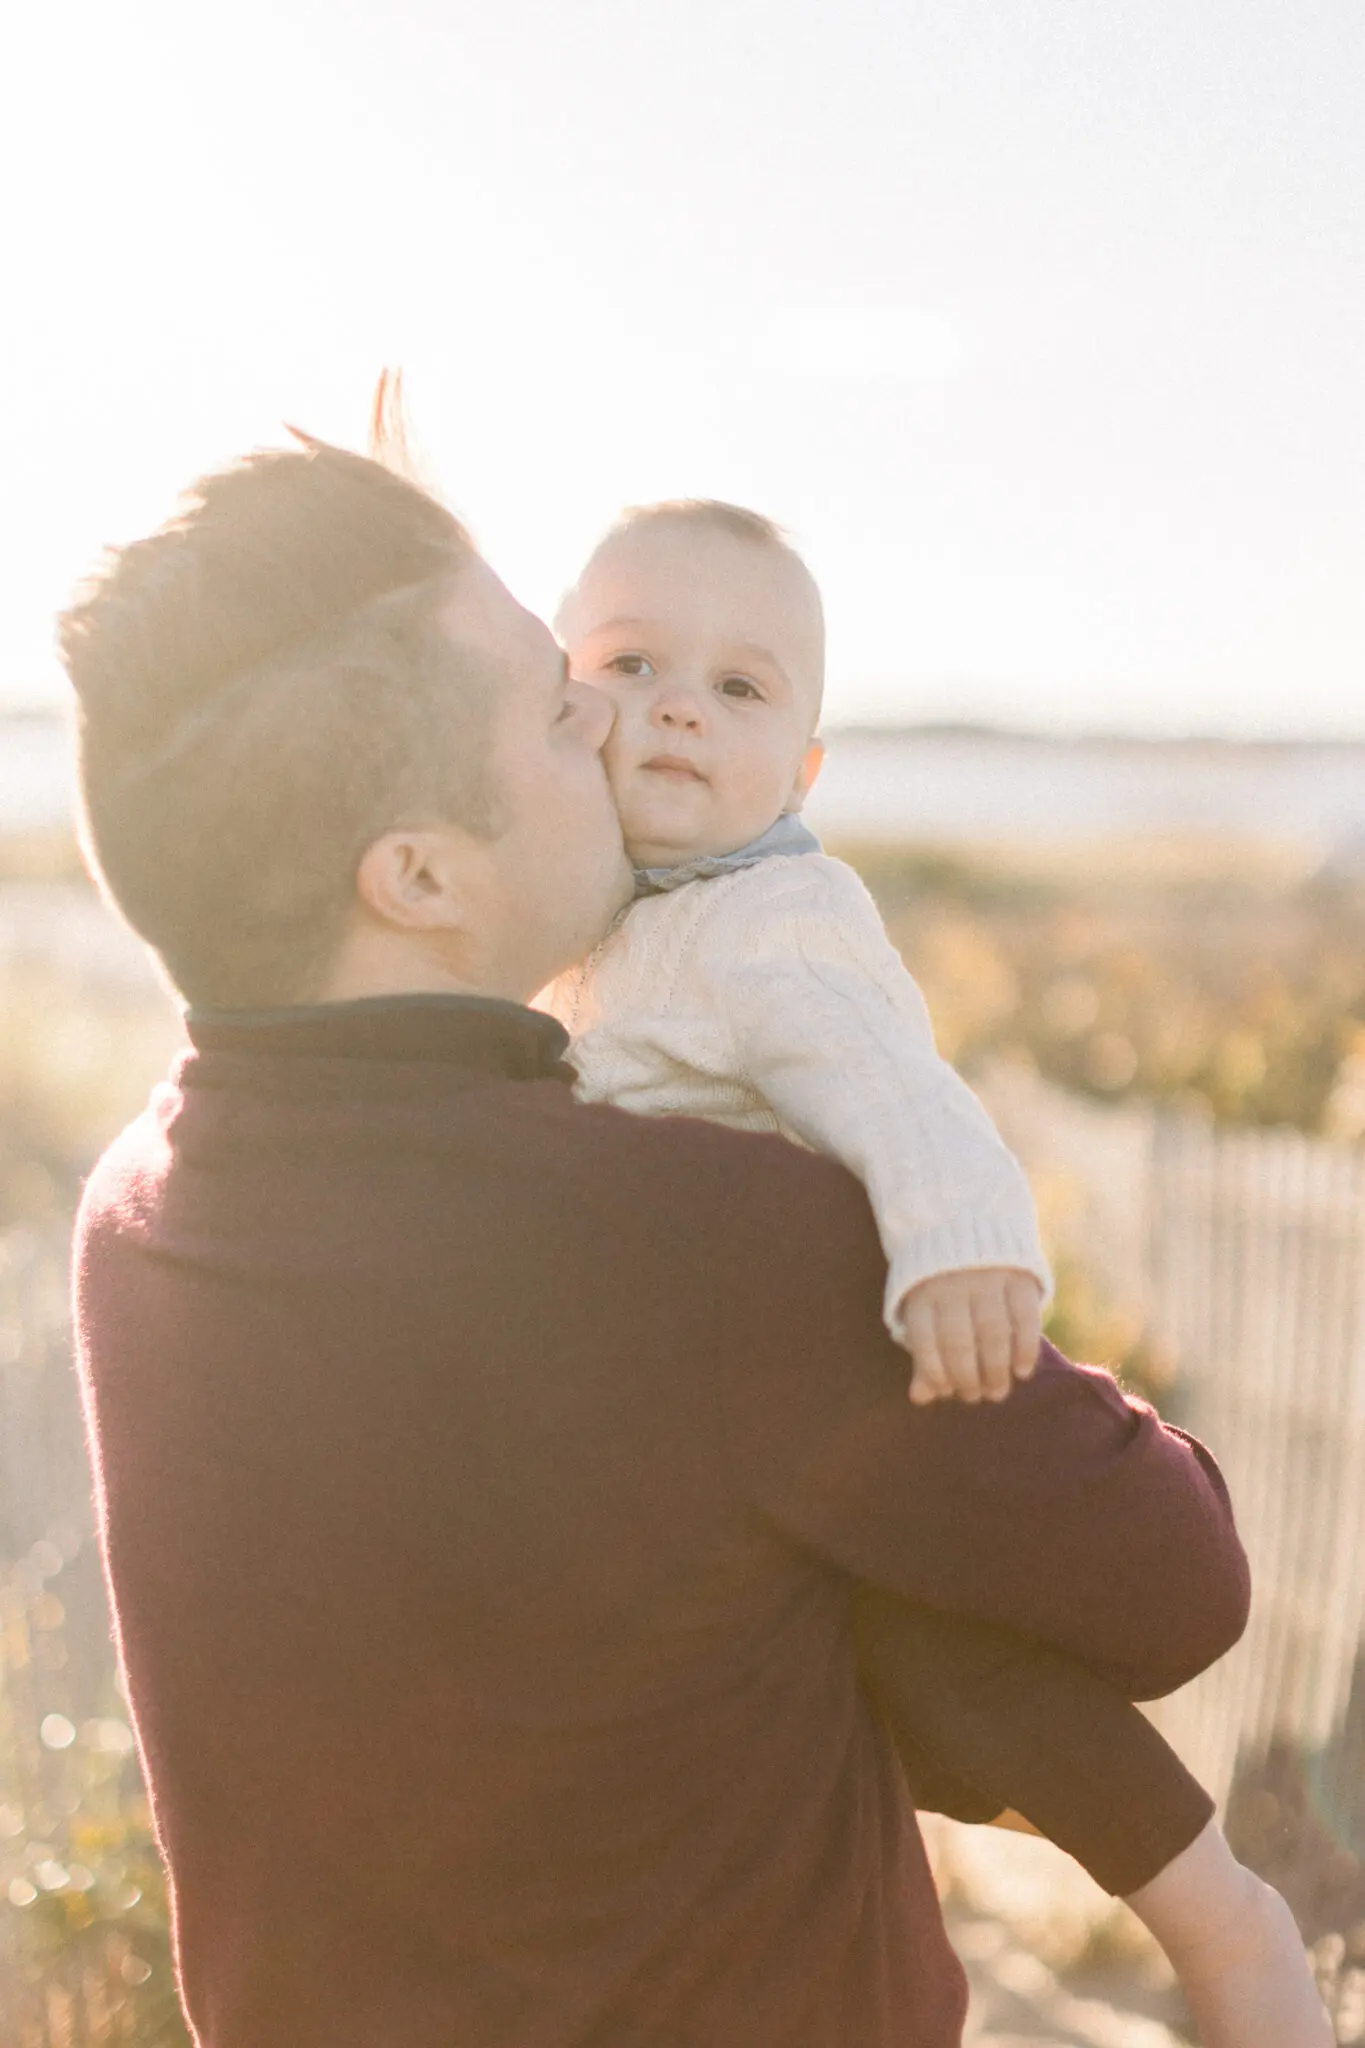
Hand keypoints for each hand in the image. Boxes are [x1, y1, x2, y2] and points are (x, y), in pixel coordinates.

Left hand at [895, 1268, 1042, 1405]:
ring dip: (996, 1369)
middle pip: (958, 1340)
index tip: (948, 1390)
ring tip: (997, 1391)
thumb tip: (920, 1398)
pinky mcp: (1019, 1276)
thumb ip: (925, 1355)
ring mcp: (987, 1278)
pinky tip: (1022, 1371)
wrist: (970, 1230)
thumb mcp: (926, 1312)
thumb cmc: (943, 1288)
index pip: (924, 1340)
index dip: (936, 1372)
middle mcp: (952, 1284)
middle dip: (967, 1377)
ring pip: (992, 1332)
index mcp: (922, 1293)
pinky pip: (1024, 1318)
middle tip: (976, 1396)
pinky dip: (1024, 1349)